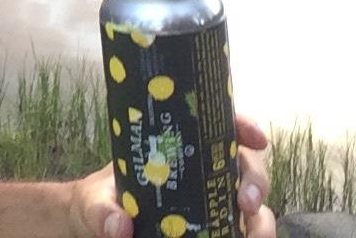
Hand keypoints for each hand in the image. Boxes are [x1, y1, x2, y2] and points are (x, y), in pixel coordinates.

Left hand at [70, 115, 273, 237]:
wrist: (96, 227)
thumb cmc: (97, 202)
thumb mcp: (93, 201)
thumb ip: (103, 212)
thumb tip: (121, 228)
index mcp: (175, 149)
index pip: (216, 128)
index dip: (242, 127)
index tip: (257, 138)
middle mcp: (200, 173)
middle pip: (244, 166)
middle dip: (255, 180)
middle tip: (246, 203)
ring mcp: (208, 204)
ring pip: (253, 206)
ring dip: (262, 220)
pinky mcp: (211, 230)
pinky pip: (240, 231)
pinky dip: (251, 235)